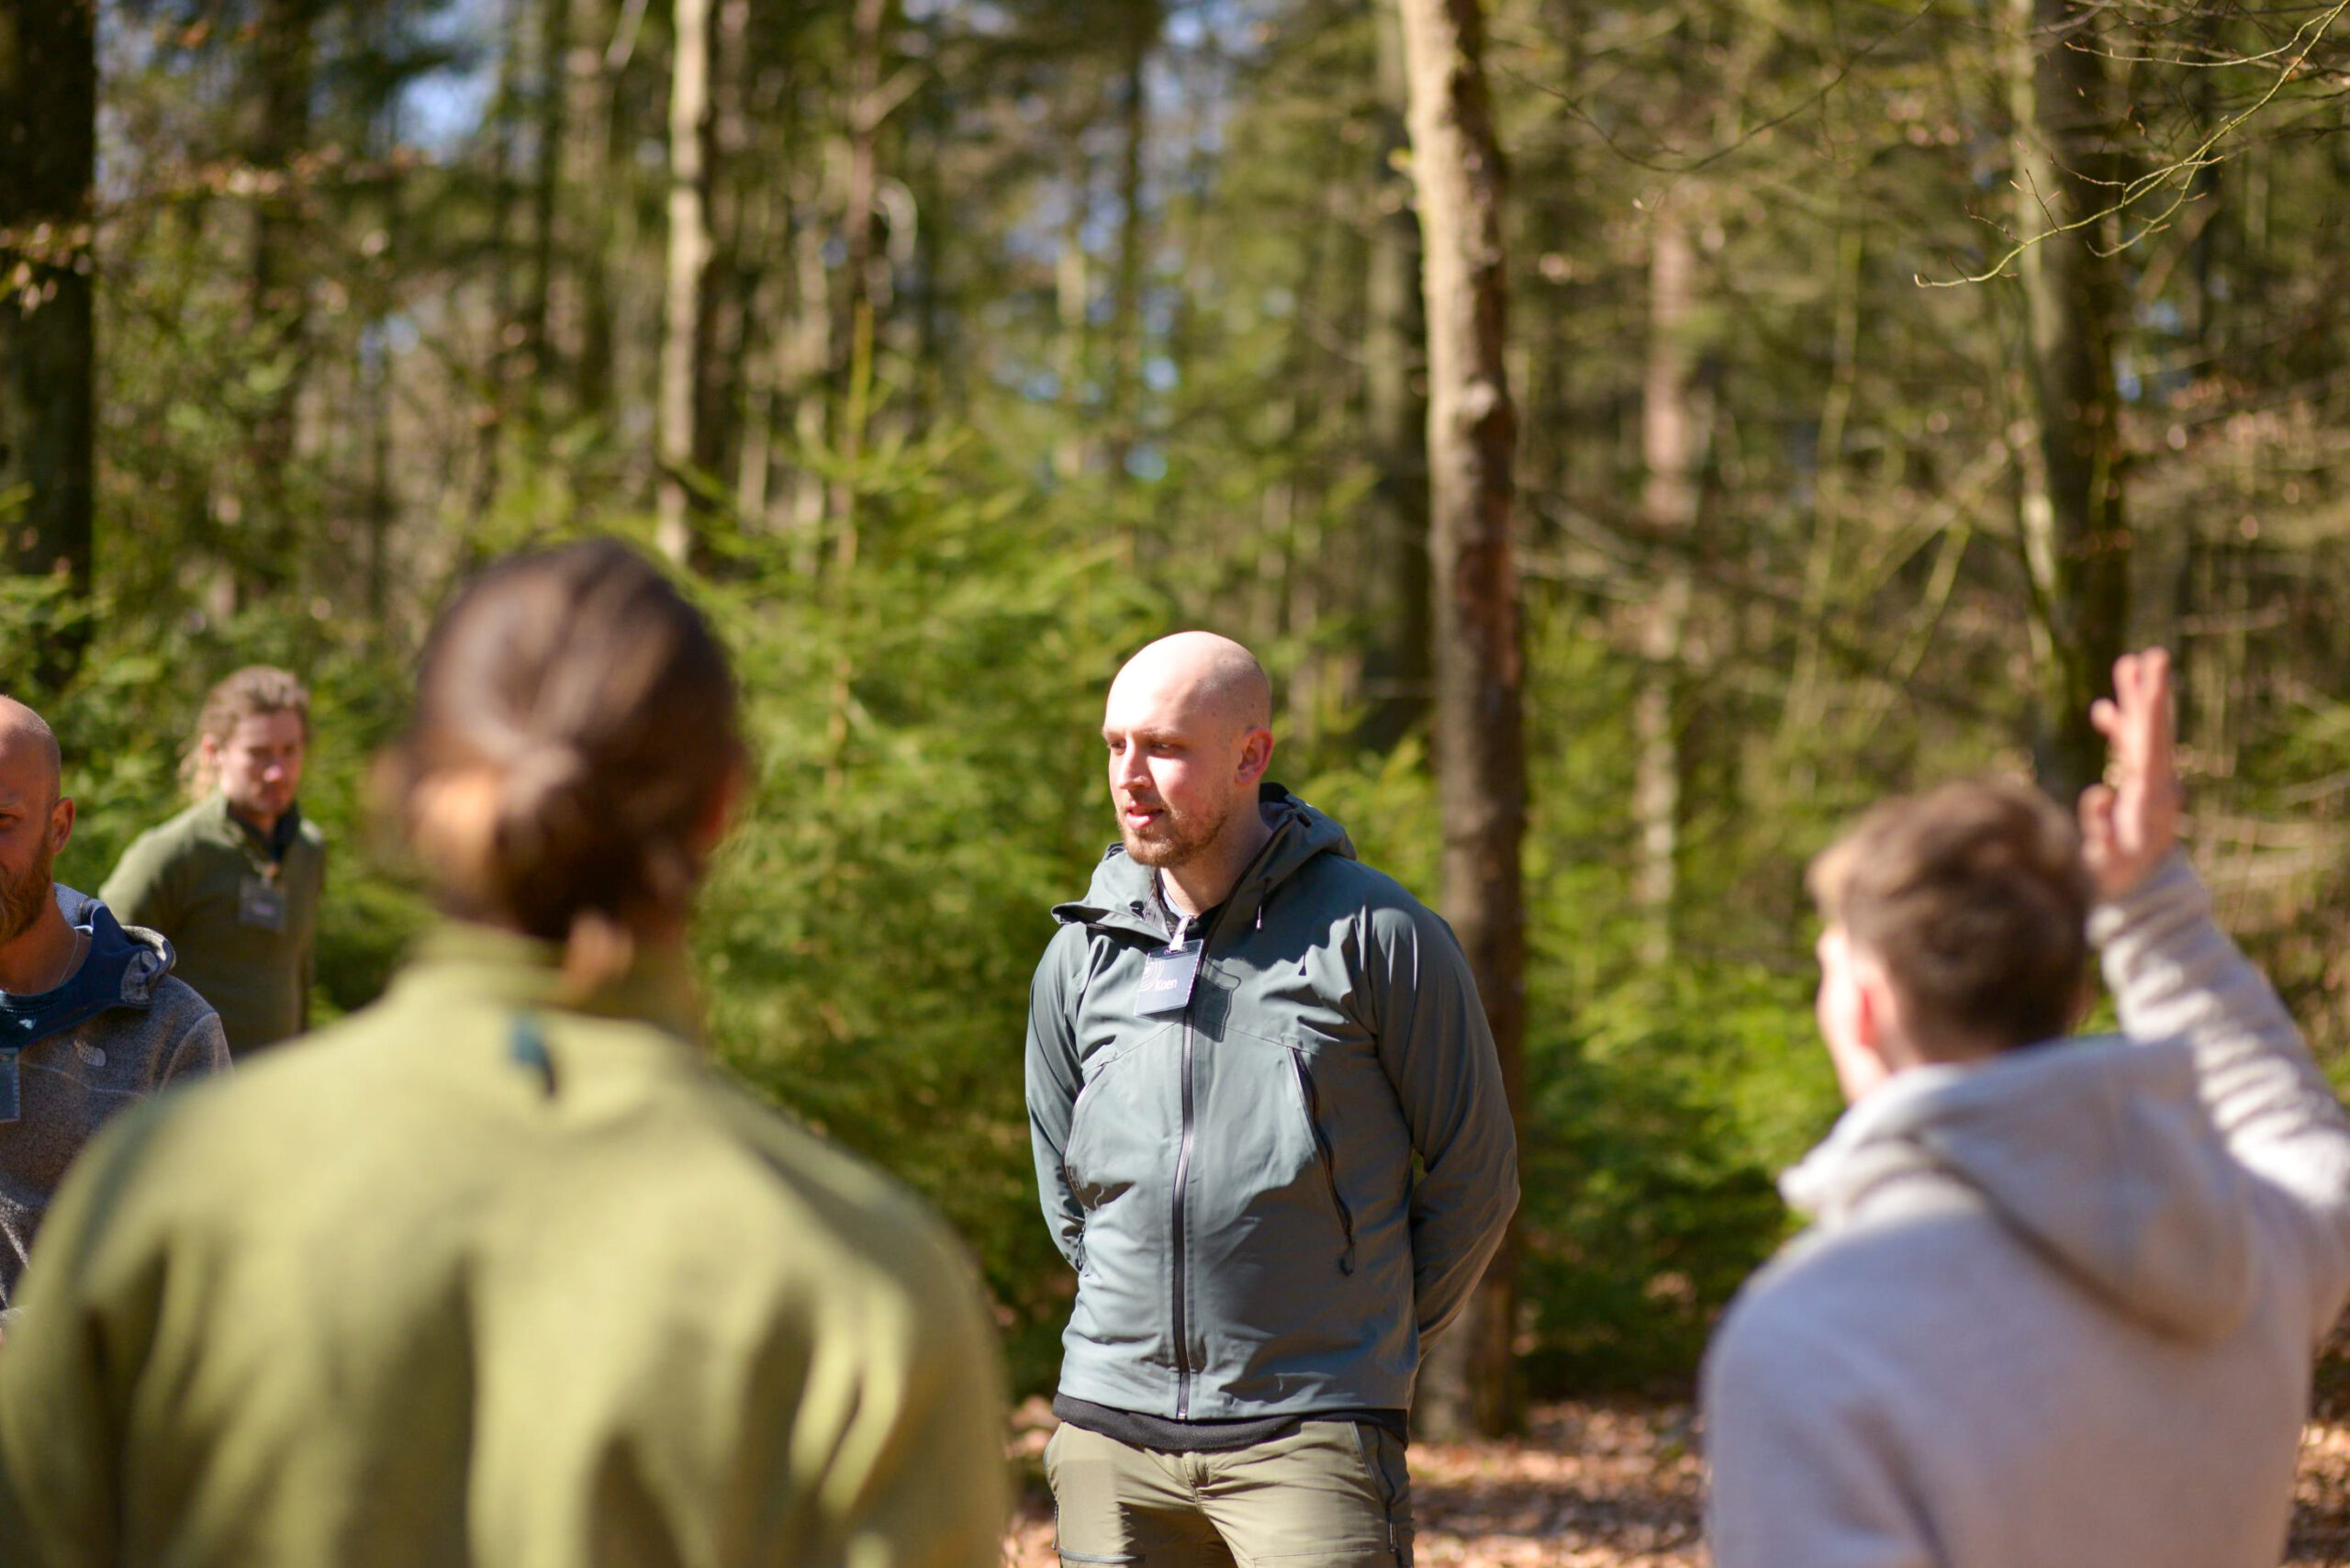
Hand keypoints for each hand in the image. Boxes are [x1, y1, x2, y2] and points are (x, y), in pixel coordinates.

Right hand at [2081, 648, 2180, 901]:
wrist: (2138, 892)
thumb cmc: (2118, 877)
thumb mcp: (2108, 857)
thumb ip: (2100, 827)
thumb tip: (2096, 790)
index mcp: (2152, 794)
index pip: (2152, 740)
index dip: (2151, 705)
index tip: (2154, 673)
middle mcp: (2157, 781)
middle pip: (2153, 729)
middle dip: (2150, 692)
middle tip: (2151, 654)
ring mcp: (2149, 782)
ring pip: (2143, 733)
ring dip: (2135, 701)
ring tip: (2127, 662)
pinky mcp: (2137, 786)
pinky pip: (2129, 750)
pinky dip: (2118, 728)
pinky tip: (2101, 709)